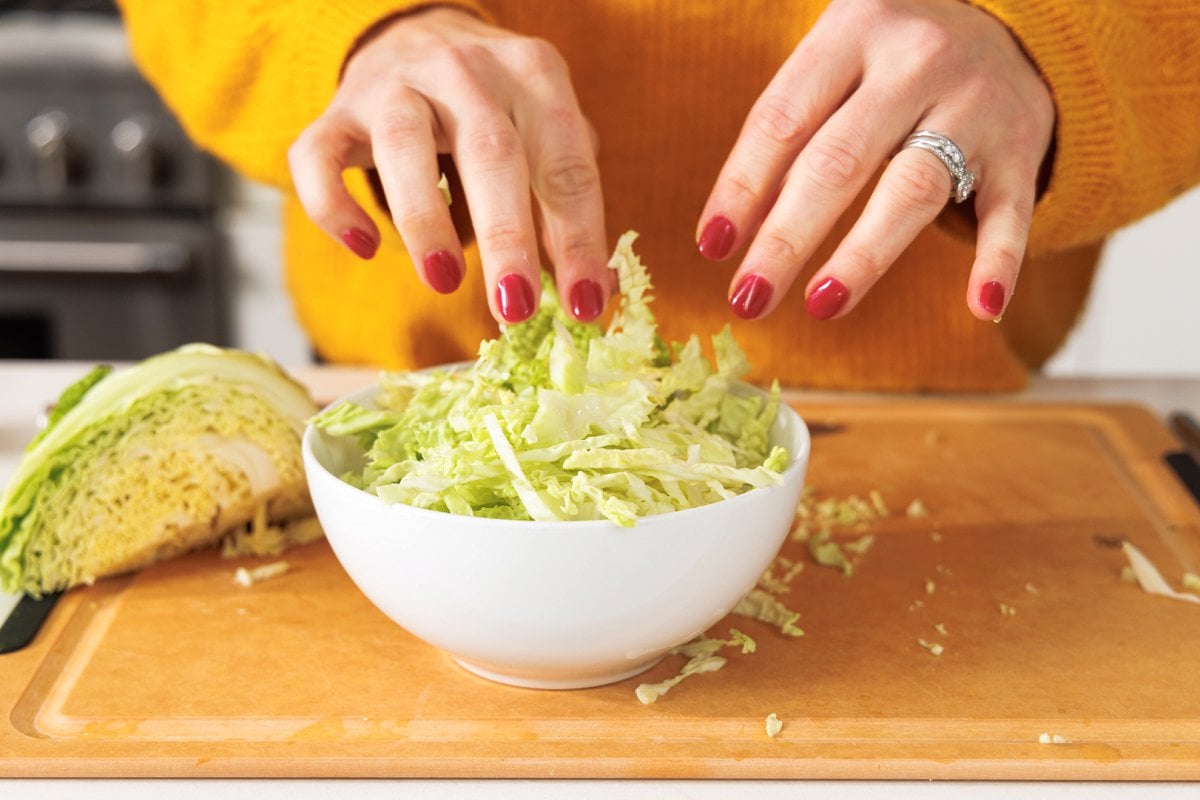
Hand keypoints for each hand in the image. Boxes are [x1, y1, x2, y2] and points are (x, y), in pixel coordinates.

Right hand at [288, 8, 609, 323]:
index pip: (567, 163)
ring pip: (404, 145)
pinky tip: (364, 246)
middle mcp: (466, 70)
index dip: (579, 238)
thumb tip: (593, 292)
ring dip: (426, 220)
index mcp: (534, 74)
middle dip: (508, 236)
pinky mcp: (337, 111)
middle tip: (516, 306)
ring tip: (444, 281)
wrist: (414, 35)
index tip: (585, 304)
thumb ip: (565, 204)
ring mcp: (395, 84)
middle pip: (492, 152)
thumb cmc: (495, 110)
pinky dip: (335, 207)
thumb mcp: (543, 137)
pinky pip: (319, 156)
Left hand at [696, 0, 1055, 321]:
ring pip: (913, 189)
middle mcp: (914, 63)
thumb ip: (788, 134)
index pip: (783, 119)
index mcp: (853, 32)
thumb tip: (725, 234)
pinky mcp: (1020, 150)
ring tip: (820, 305)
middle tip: (749, 297)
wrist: (1013, 29)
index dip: (742, 186)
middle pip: (838, 162)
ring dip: (864, 256)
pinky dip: (998, 261)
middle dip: (786, 238)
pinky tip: (980, 308)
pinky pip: (1008, 213)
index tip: (713, 246)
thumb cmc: (892, 66)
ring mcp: (974, 105)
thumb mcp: (837, 66)